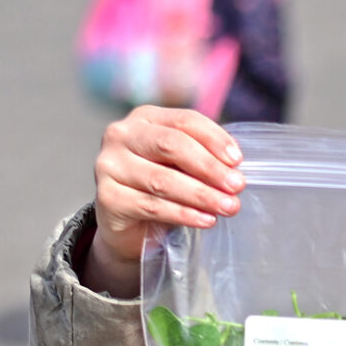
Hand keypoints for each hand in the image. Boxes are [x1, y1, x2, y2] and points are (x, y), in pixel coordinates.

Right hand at [83, 107, 244, 297]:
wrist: (128, 226)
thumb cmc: (161, 189)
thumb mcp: (183, 167)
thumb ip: (202, 159)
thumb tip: (233, 168)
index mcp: (145, 118)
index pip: (184, 121)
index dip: (214, 138)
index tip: (238, 160)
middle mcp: (122, 135)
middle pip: (171, 145)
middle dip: (209, 167)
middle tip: (237, 186)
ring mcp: (109, 165)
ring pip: (163, 180)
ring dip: (202, 194)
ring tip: (229, 207)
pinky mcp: (107, 197)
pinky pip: (152, 206)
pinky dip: (184, 214)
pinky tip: (206, 220)